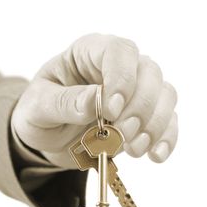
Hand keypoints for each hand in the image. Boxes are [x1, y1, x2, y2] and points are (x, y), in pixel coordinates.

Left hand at [12, 33, 177, 168]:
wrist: (50, 137)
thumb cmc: (40, 113)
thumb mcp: (38, 107)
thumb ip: (63, 102)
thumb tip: (96, 100)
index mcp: (89, 53)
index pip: (119, 51)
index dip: (122, 78)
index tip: (111, 111)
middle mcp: (118, 67)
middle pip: (149, 72)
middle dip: (140, 107)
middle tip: (122, 133)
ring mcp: (135, 91)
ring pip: (165, 94)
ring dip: (155, 124)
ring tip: (134, 148)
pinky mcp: (144, 116)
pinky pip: (168, 121)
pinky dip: (166, 138)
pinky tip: (156, 155)